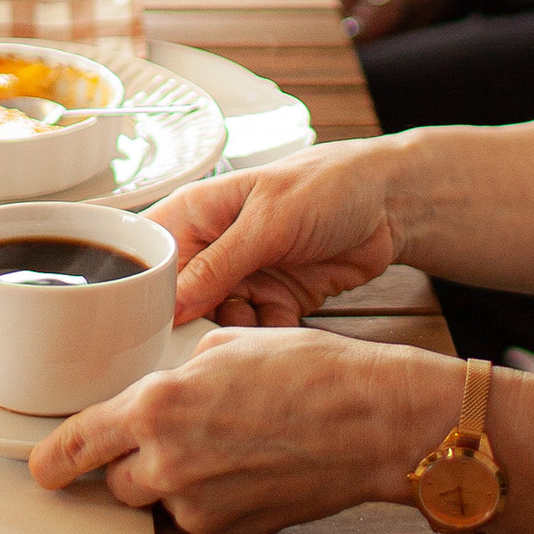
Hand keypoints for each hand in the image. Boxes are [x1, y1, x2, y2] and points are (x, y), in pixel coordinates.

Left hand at [30, 324, 458, 533]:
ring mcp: (200, 505)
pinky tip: (253, 465)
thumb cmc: (313, 373)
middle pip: (117, 481)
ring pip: (161, 501)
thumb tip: (162, 389)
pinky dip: (214, 496)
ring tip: (229, 444)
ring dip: (175, 479)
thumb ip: (177, 375)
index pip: (78, 445)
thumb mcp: (227, 347)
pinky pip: (202, 516)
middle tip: (172, 436)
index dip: (51, 459)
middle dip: (131, 462)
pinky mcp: (233, 531)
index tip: (40, 468)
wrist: (374, 422)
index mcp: (157, 408)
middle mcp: (169, 464)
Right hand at [153, 141, 407, 327]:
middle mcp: (212, 249)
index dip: (142, 296)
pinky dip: (268, 342)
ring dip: (233, 337)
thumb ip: (219, 265)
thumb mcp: (267, 223)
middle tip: (204, 348)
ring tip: (249, 341)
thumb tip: (171, 305)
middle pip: (179, 302)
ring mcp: (242, 277)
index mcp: (195, 215)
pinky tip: (280, 340)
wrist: (391, 203)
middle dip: (191, 327)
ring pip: (217, 323)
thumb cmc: (328, 186)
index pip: (148, 260)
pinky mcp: (274, 300)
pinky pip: (257, 333)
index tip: (144, 333)